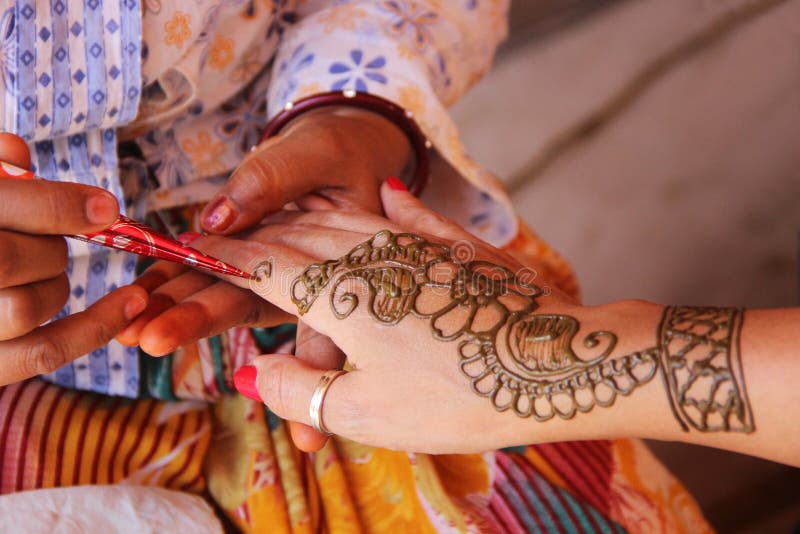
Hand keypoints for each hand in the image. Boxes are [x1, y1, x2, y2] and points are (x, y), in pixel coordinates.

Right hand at [0, 133, 147, 385]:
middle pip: (12, 259)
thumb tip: (16, 152)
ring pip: (28, 307)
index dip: (58, 206)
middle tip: (46, 240)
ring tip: (41, 269)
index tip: (105, 207)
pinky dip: (94, 328)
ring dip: (53, 284)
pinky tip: (131, 303)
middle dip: (47, 246)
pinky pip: (44, 353)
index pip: (0, 208)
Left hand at [125, 107, 409, 449]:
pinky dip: (174, 276)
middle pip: (247, 304)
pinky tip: (141, 287)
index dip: (299, 355)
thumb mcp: (318, 154)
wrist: (342, 150)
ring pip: (220, 294)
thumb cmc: (343, 151)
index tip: (267, 408)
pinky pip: (208, 269)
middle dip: (195, 321)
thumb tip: (216, 217)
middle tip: (148, 339)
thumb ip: (272, 180)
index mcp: (333, 264)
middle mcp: (297, 278)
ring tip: (126, 327)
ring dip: (174, 308)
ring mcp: (268, 271)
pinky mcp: (246, 257)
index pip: (313, 313)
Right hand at [181, 181, 623, 453]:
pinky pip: (415, 217)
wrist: (556, 364)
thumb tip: (251, 372)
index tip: (187, 249)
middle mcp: (370, 253)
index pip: (263, 267)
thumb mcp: (361, 413)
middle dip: (257, 239)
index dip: (222, 259)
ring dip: (312, 220)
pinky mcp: (461, 249)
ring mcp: (419, 244)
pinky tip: (390, 190)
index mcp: (337, 291)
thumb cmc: (454, 395)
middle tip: (226, 237)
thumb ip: (295, 389)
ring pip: (349, 221)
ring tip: (290, 219)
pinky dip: (392, 206)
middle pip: (299, 237)